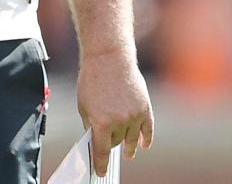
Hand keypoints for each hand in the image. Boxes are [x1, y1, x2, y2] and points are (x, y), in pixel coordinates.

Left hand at [77, 49, 154, 175]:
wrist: (108, 59)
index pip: (101, 151)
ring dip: (129, 147)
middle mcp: (119, 122)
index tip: (101, 172)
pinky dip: (147, 139)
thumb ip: (90, 124)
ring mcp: (134, 116)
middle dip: (111, 143)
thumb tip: (95, 139)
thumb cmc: (92, 80)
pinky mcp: (145, 109)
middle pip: (116, 142)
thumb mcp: (84, 105)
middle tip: (108, 146)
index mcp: (101, 121)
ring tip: (128, 154)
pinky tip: (145, 146)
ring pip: (132, 139)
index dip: (101, 164)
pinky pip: (148, 130)